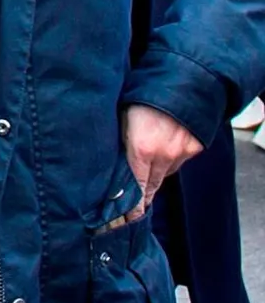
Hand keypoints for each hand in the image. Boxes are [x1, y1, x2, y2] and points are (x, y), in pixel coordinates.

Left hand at [104, 105, 203, 229]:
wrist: (179, 81)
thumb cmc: (139, 98)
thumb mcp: (120, 122)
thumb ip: (118, 146)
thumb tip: (108, 169)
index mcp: (140, 150)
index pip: (136, 189)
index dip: (132, 208)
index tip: (127, 221)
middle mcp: (163, 155)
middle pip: (151, 186)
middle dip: (142, 197)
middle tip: (131, 211)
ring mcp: (181, 151)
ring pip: (165, 174)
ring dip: (154, 175)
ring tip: (142, 175)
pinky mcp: (194, 147)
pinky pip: (178, 162)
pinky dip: (168, 161)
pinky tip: (159, 152)